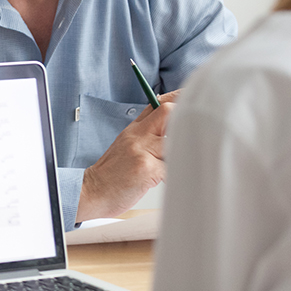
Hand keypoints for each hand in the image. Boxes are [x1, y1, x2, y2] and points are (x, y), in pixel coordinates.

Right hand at [75, 90, 180, 222]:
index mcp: (133, 129)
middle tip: (198, 130)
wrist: (92, 191)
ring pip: (174, 141)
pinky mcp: (146, 167)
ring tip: (177, 166)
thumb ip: (147, 137)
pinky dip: (173, 177)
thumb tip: (173, 132)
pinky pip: (171, 168)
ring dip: (180, 154)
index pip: (156, 104)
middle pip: (167, 112)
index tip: (191, 99)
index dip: (176, 99)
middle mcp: (137, 135)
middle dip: (185, 117)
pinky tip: (163, 183)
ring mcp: (141, 150)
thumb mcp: (127, 147)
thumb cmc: (112, 175)